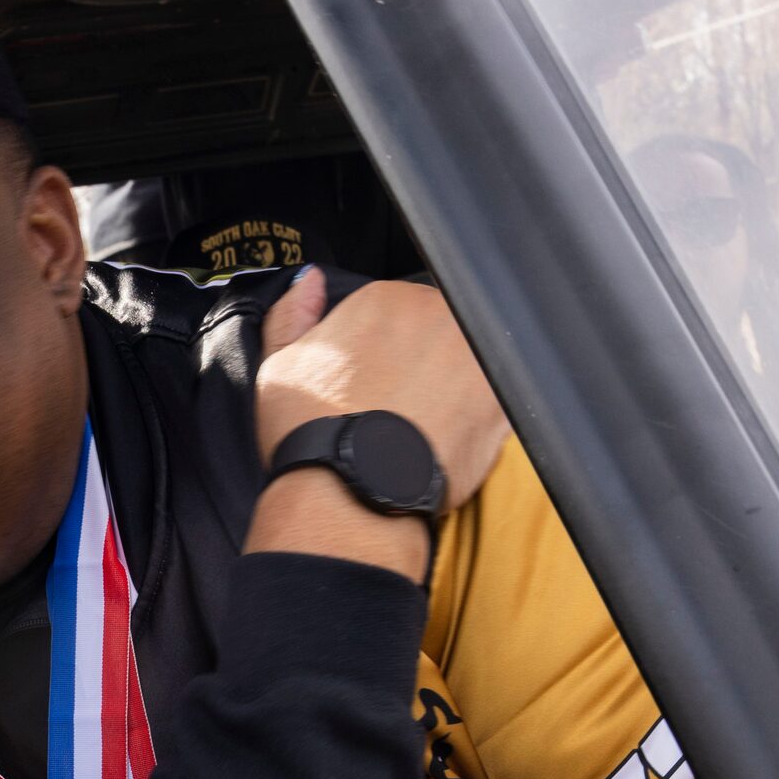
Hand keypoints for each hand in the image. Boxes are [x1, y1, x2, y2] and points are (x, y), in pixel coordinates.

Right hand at [257, 272, 508, 512]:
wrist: (350, 497)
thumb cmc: (311, 436)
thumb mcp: (278, 367)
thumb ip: (292, 315)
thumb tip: (312, 282)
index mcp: (384, 300)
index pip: (394, 311)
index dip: (383, 350)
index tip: (373, 381)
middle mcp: (436, 315)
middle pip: (436, 330)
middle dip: (422, 362)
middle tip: (396, 407)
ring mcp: (475, 355)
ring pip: (468, 362)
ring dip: (452, 386)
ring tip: (421, 428)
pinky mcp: (500, 400)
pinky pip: (494, 399)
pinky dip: (476, 417)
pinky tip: (445, 441)